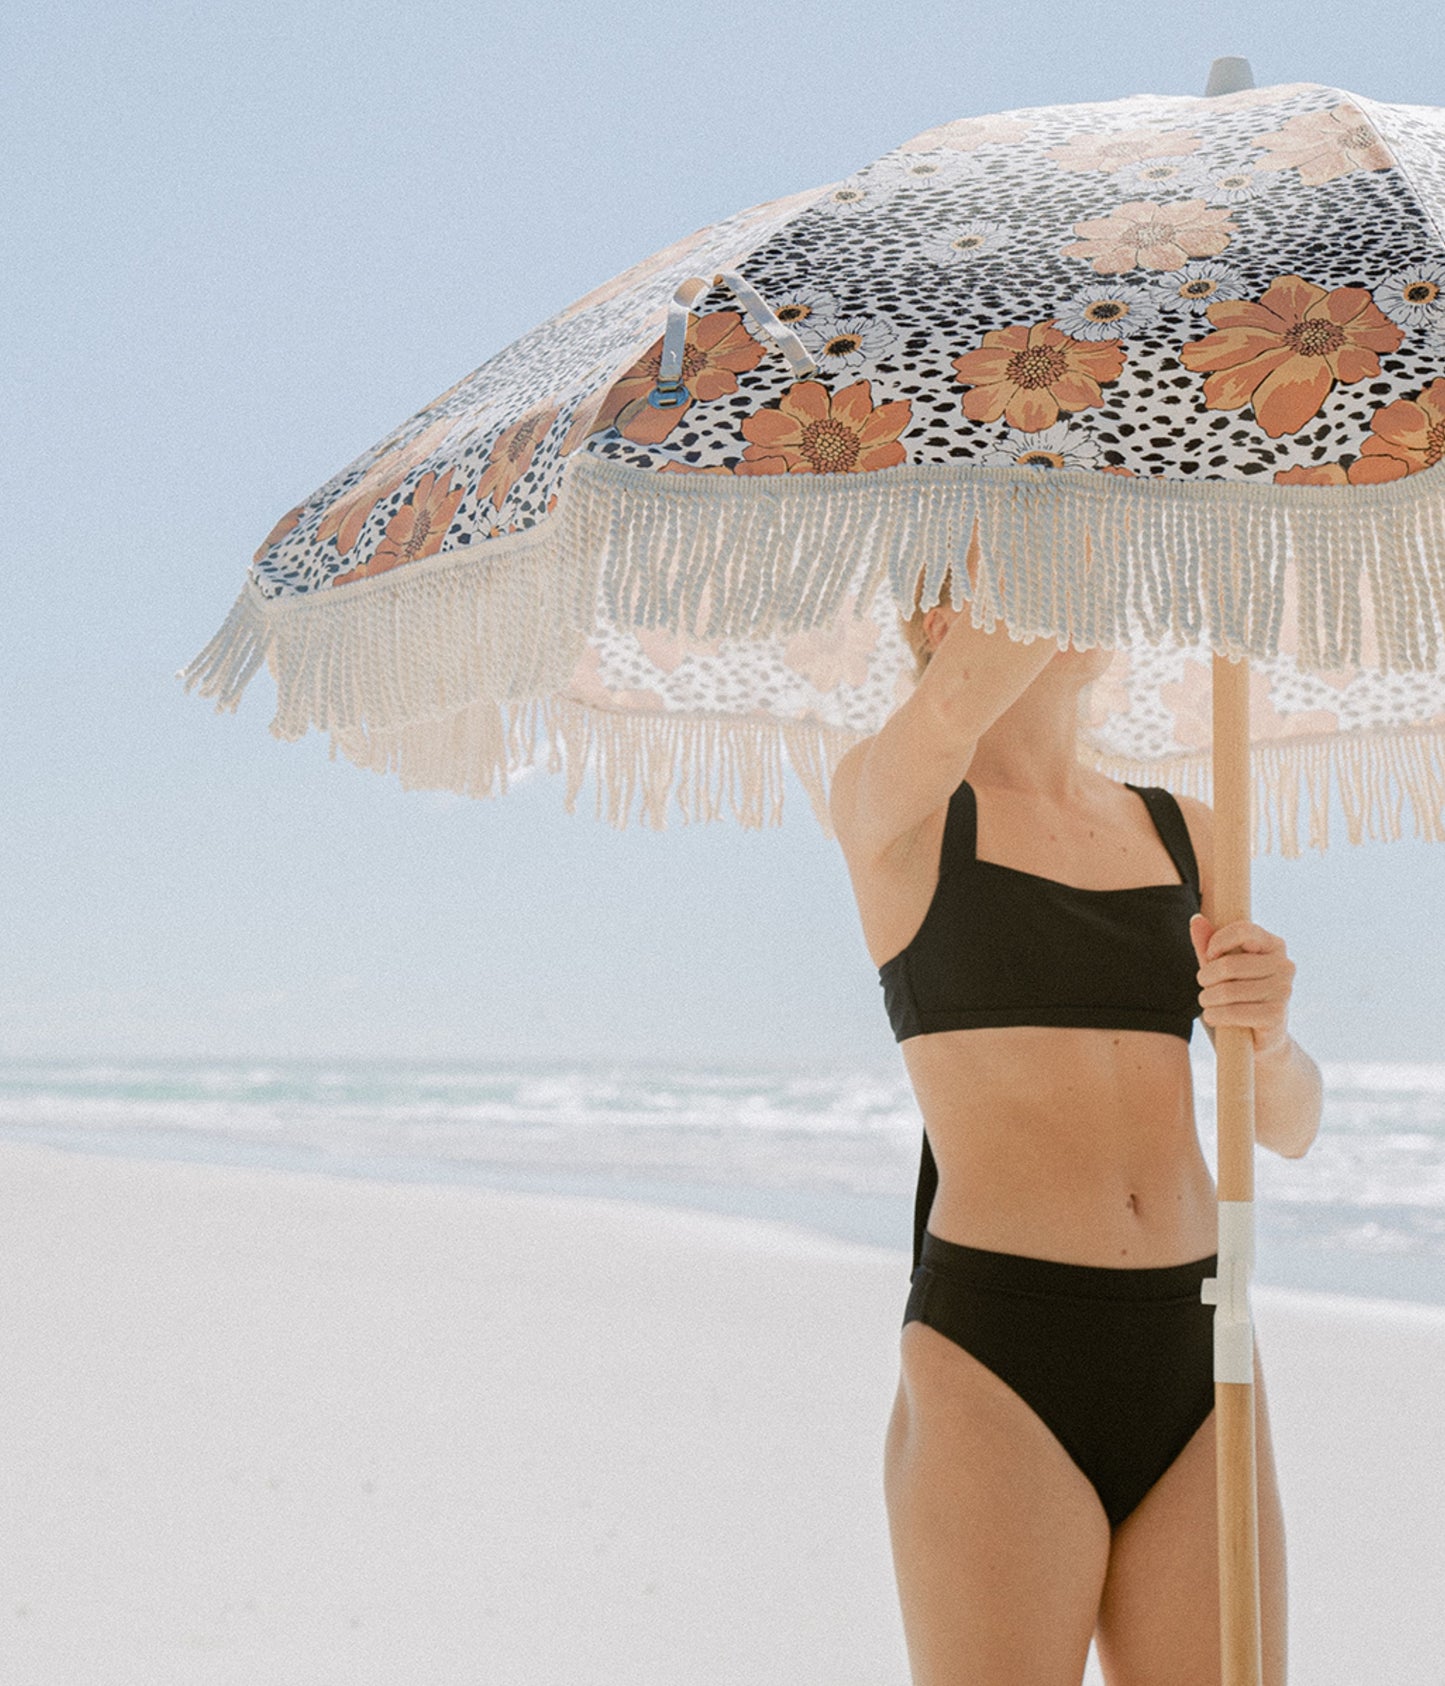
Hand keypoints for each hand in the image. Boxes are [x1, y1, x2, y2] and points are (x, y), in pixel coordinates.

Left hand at [1189, 914, 1294, 1057]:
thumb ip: (1208, 945)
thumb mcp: (1220, 970)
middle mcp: (1284, 965)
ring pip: (1228, 990)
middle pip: (1229, 965)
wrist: (1257, 1039)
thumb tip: (1196, 920)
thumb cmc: (1236, 997)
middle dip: (1206, 977)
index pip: (1243, 930)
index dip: (1217, 941)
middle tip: (1203, 986)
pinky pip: (1234, 1012)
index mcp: (1274, 945)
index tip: (1208, 956)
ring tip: (1207, 1002)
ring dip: (1207, 999)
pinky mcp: (1276, 1015)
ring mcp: (1283, 991)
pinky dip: (1215, 1015)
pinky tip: (1213, 1016)